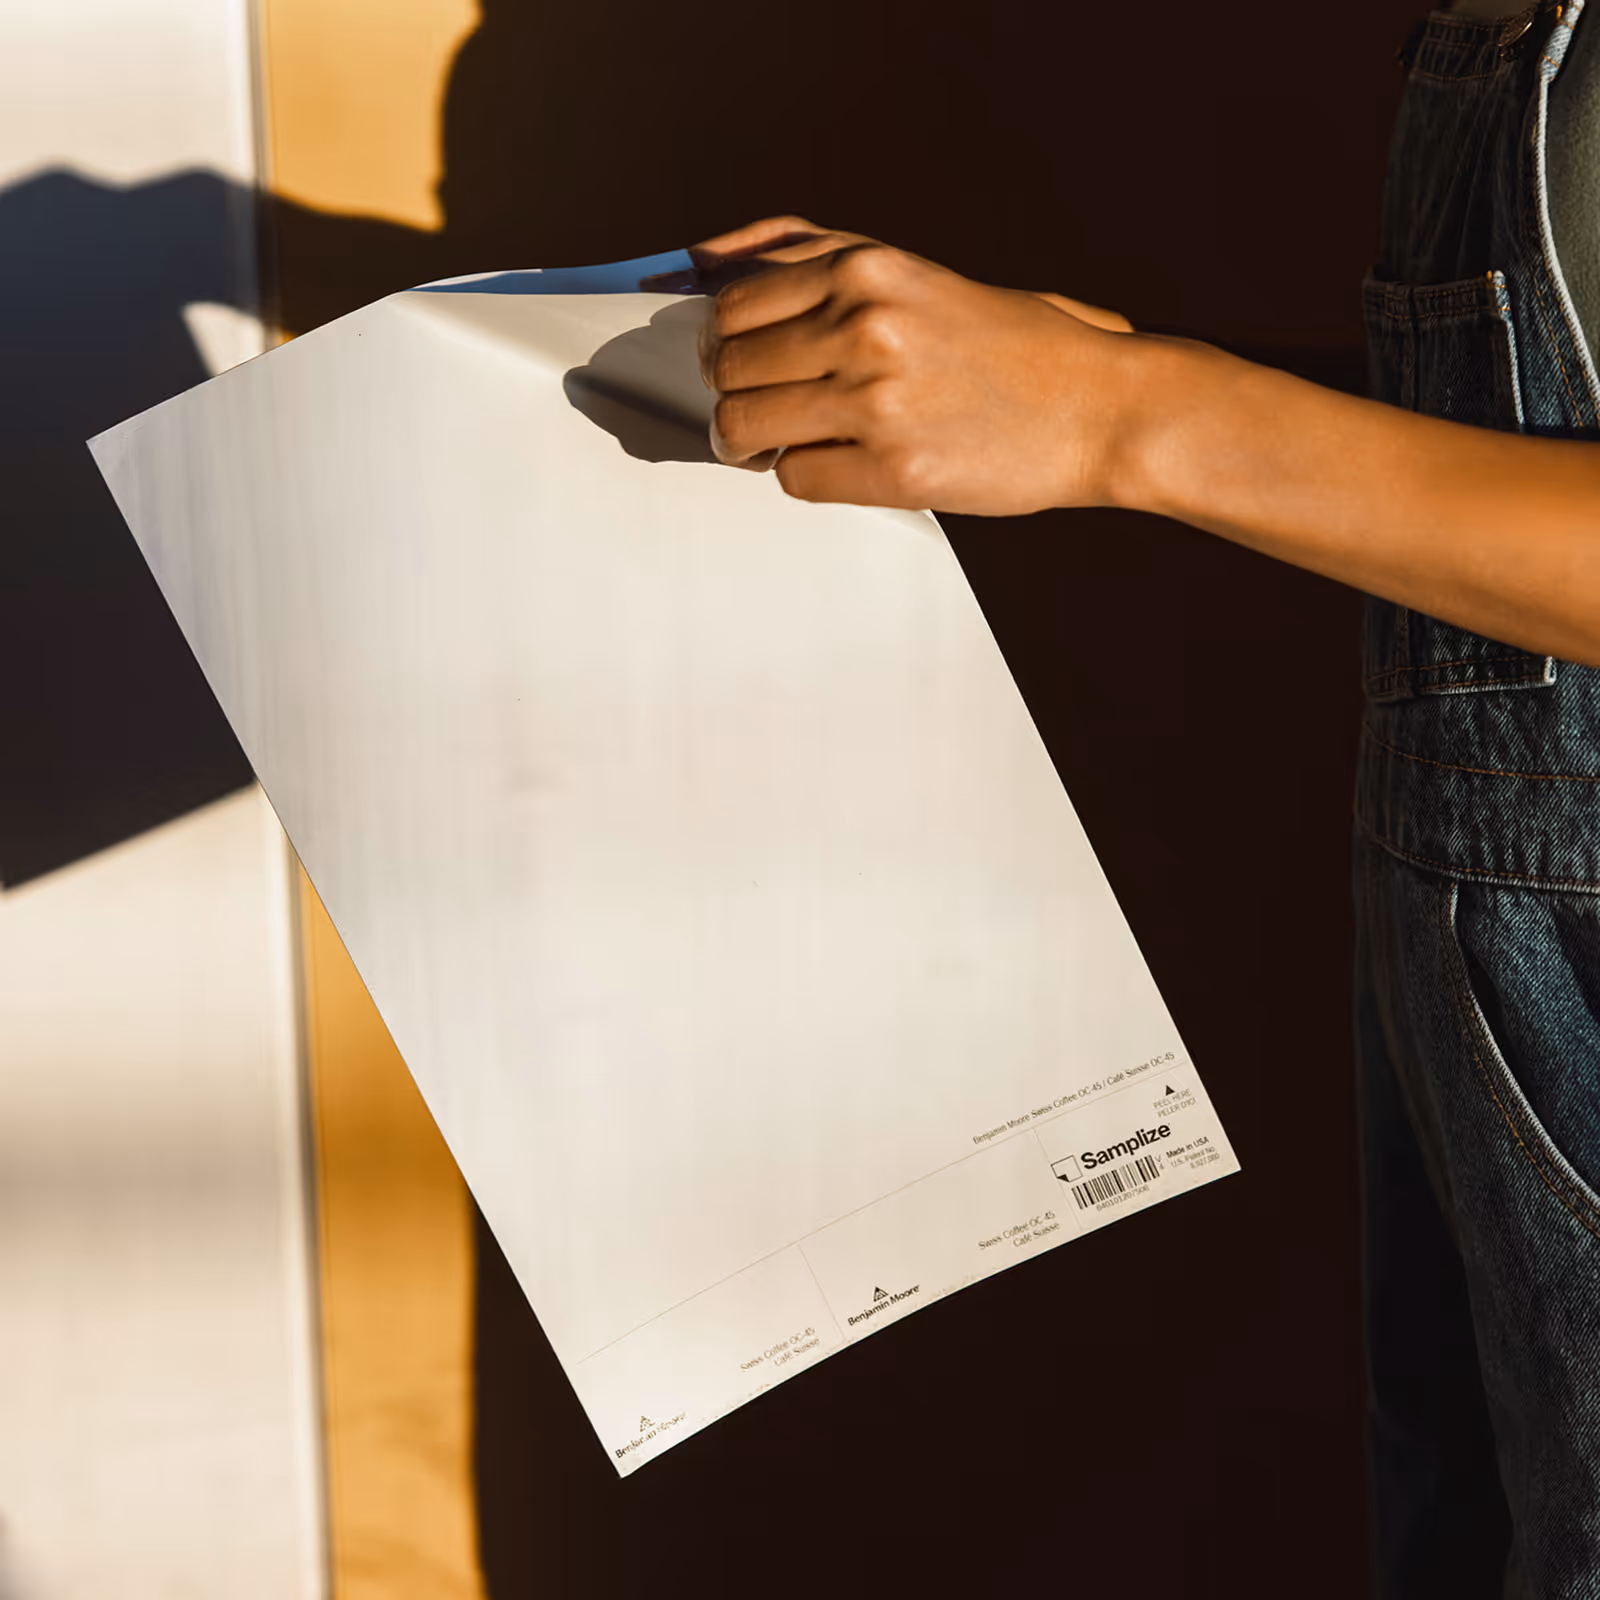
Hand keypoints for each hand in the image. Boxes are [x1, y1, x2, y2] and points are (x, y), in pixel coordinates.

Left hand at [686, 215, 1138, 514]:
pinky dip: (805, 478)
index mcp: (867, 270)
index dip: (728, 343)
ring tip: (785, 444)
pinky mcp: (895, 468)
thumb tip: (710, 259)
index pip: (735, 305)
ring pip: (745, 426)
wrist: (1099, 407)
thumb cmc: (1015, 345)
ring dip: (753, 445)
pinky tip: (841, 465)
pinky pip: (795, 479)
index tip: (741, 363)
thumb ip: (814, 254)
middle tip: (763, 413)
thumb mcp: (912, 271)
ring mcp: (877, 400)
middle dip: (737, 395)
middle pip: (731, 369)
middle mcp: (865, 326)